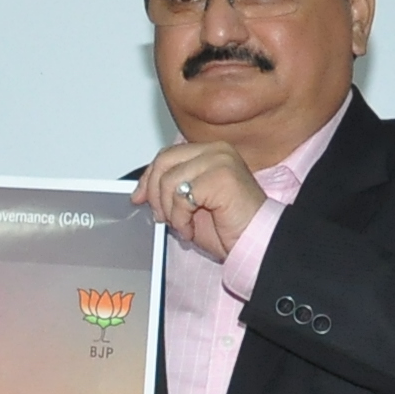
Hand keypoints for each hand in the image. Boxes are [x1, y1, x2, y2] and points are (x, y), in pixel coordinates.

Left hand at [134, 140, 266, 264]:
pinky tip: (190, 230)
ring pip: (169, 181)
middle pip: (164, 162)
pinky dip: (180, 219)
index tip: (139, 198)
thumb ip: (171, 189)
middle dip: (155, 195)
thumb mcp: (191, 204)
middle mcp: (217, 151)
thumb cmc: (230, 227)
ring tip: (183, 226)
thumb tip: (142, 191)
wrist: (256, 242)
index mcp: (210, 152)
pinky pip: (182, 197)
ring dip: (170, 212)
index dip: (148, 178)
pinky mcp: (221, 177)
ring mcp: (220, 161)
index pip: (167, 155)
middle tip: (162, 218)